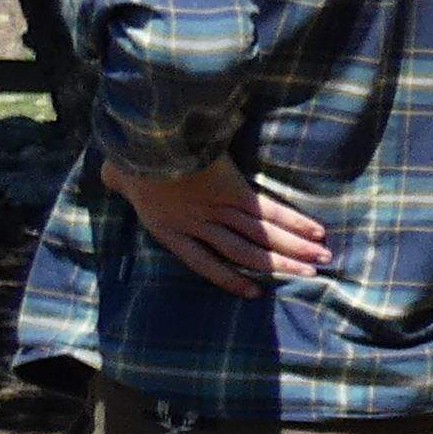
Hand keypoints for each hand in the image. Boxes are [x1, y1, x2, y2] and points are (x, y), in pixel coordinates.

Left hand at [104, 155, 330, 296]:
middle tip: (308, 276)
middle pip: (243, 252)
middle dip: (277, 265)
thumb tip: (112, 177)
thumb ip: (118, 182)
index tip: (253, 292)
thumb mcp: (117, 175)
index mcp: (168, 228)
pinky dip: (291, 222)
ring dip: (292, 249)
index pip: (203, 262)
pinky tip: (313, 231)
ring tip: (320, 260)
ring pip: (260, 236)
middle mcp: (199, 225)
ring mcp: (220, 210)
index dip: (229, 279)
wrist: (149, 142)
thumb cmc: (129, 155)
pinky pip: (268, 211)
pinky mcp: (235, 191)